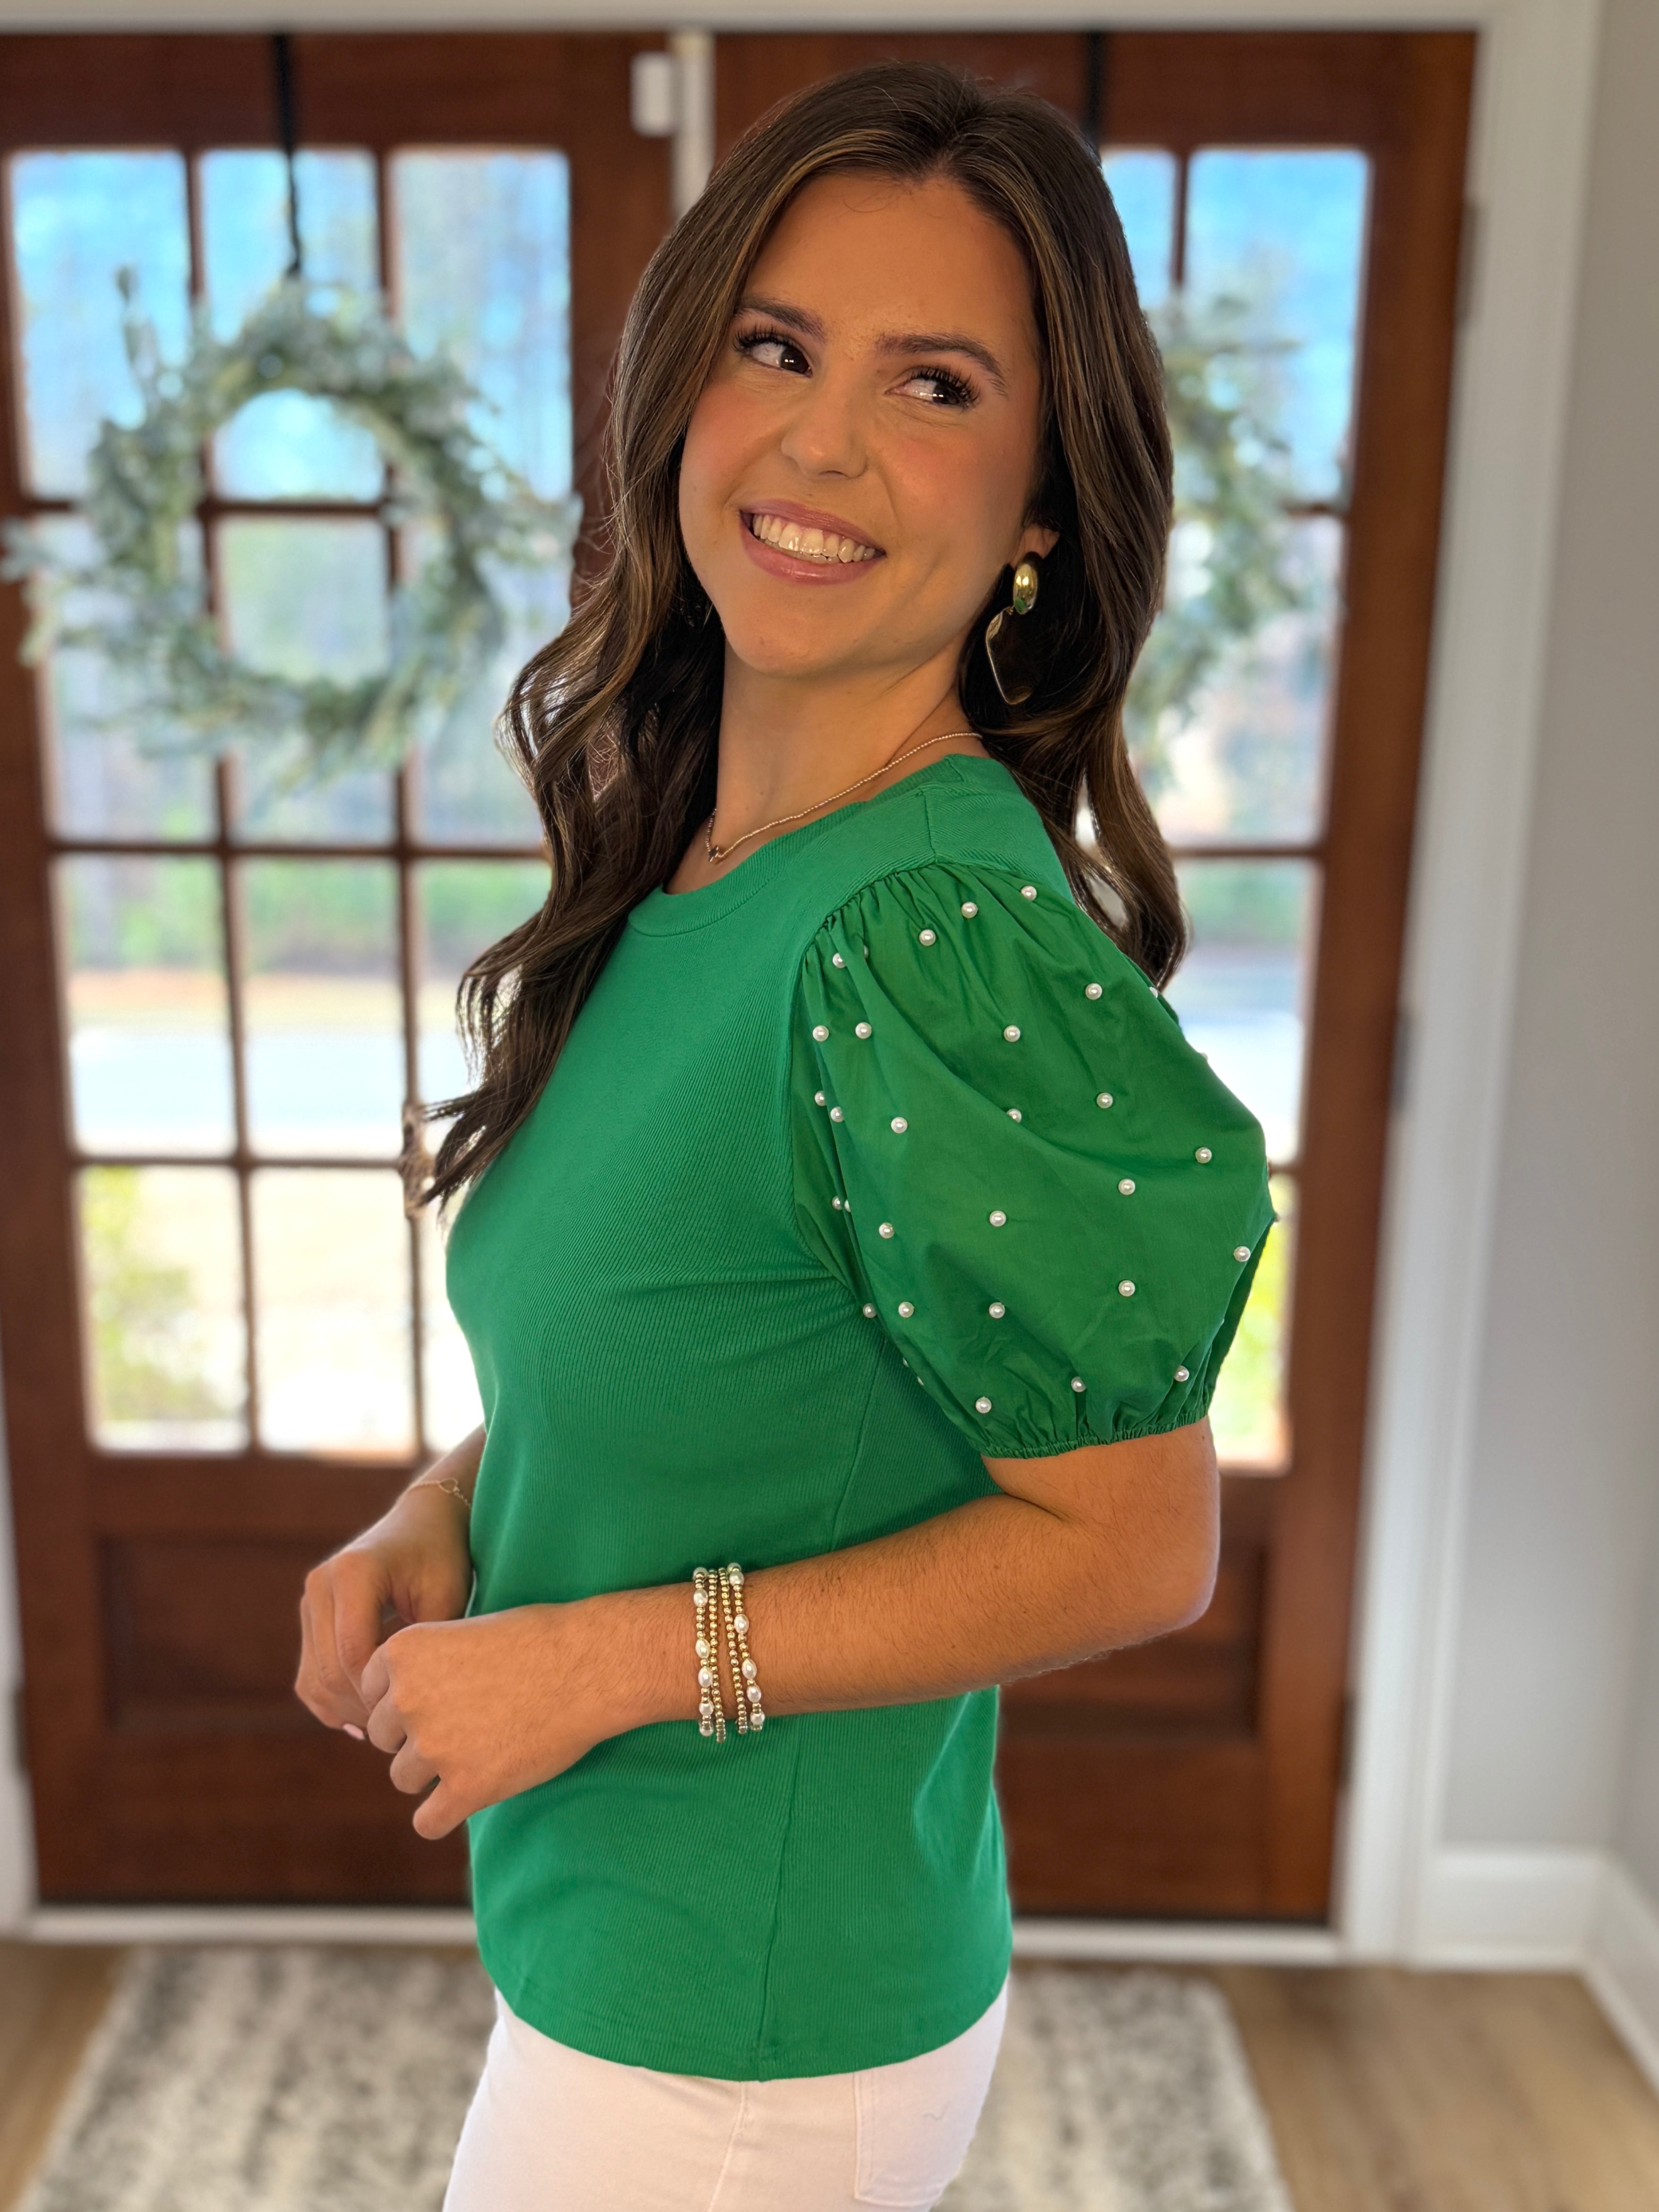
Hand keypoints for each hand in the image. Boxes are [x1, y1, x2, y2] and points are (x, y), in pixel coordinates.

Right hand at [296, 1479, 474, 1733]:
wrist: (426, 1520)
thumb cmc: (444, 1556)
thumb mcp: (445, 1596)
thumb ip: (424, 1648)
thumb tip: (408, 1708)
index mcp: (352, 1574)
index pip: (354, 1654)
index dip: (379, 1692)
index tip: (412, 1711)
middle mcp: (321, 1585)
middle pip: (329, 1671)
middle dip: (363, 1708)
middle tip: (400, 1732)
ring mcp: (311, 1600)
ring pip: (314, 1678)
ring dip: (346, 1710)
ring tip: (386, 1729)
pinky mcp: (311, 1617)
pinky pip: (309, 1674)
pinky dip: (332, 1702)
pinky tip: (364, 1720)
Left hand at [358, 1605, 605, 1838]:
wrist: (590, 1664)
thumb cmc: (538, 1640)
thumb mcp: (465, 1631)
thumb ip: (426, 1664)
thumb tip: (402, 1702)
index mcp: (403, 1653)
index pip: (371, 1692)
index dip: (405, 1698)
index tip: (440, 1696)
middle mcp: (408, 1699)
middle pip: (383, 1737)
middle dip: (415, 1735)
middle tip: (463, 1726)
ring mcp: (436, 1747)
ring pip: (403, 1779)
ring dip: (432, 1773)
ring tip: (476, 1752)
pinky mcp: (467, 1787)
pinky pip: (428, 1822)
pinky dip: (442, 1815)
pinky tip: (467, 1797)